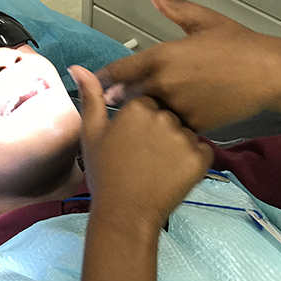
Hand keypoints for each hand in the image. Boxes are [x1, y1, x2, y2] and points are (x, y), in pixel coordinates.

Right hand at [70, 65, 212, 229]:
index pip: (149, 103)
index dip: (142, 123)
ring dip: (178, 146)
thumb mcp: (92, 134)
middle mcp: (164, 116)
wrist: (124, 214)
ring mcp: (184, 138)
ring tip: (159, 167)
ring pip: (187, 132)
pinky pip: (203, 151)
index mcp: (138, 107)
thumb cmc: (105, 174)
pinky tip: (174, 174)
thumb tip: (77, 66)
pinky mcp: (200, 159)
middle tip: (145, 158)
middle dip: (162, 132)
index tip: (134, 143)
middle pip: (170, 116)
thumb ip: (91, 98)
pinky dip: (194, 161)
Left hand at [96, 0, 280, 130]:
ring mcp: (178, 108)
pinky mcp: (193, 125)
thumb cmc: (238, 44)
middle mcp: (163, 84)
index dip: (103, 79)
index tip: (92, 83)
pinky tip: (166, 126)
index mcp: (160, 57)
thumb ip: (170, 4)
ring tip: (139, 116)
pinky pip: (169, 130)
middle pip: (125, 98)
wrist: (270, 73)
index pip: (117, 72)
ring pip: (146, 117)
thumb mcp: (202, 19)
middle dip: (118, 100)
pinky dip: (165, 128)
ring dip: (141, 115)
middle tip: (114, 101)